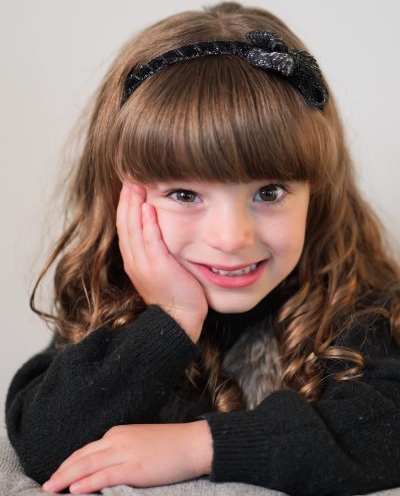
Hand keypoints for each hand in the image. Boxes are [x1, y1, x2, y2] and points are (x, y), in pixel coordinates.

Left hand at [41, 421, 212, 494]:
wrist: (194, 443)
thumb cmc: (171, 445)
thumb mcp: (140, 442)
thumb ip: (122, 450)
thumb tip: (106, 465)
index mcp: (118, 432)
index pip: (86, 449)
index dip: (68, 463)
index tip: (57, 474)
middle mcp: (118, 439)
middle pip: (82, 456)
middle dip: (61, 471)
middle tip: (46, 485)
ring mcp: (126, 453)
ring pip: (88, 465)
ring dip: (66, 478)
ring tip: (51, 489)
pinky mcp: (136, 468)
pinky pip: (106, 476)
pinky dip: (88, 483)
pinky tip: (74, 490)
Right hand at [117, 182, 207, 341]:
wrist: (179, 320)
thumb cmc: (176, 294)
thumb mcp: (162, 268)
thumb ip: (159, 248)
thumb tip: (163, 227)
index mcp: (134, 259)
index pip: (125, 225)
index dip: (125, 203)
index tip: (129, 183)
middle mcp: (134, 260)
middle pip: (125, 222)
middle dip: (126, 197)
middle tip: (129, 174)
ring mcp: (143, 264)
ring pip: (133, 228)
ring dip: (133, 204)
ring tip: (135, 183)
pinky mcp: (157, 268)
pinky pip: (149, 242)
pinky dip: (147, 224)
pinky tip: (147, 207)